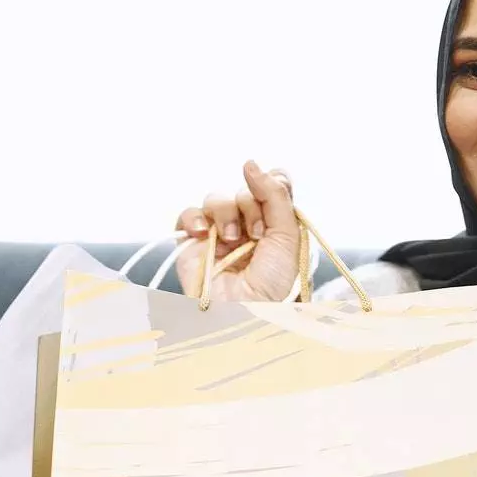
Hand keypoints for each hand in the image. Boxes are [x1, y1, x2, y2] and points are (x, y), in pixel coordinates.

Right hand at [171, 161, 302, 302]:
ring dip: (227, 213)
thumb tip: (250, 164)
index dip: (271, 183)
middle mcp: (248, 228)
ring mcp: (219, 235)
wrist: (247, 312)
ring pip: (218, 198)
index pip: (271, 187)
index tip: (275, 189)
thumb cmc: (275, 282)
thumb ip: (275, 195)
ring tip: (233, 239)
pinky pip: (188, 214)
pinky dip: (194, 217)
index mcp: (275, 226)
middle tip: (259, 235)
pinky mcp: (192, 245)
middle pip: (245, 191)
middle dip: (252, 208)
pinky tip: (203, 233)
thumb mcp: (288, 234)